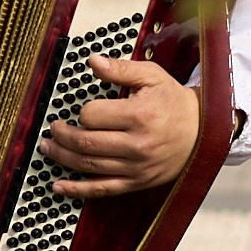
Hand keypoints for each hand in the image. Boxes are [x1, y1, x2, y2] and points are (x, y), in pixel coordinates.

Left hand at [41, 55, 199, 200]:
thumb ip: (120, 69)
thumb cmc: (174, 102)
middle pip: (86, 142)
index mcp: (139, 115)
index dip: (82, 112)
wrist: (203, 131)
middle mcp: (137, 144)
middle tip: (53, 128)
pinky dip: (77, 189)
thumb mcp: (151, 76)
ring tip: (47, 148)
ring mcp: (136, 167)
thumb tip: (92, 61)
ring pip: (89, 165)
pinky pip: (102, 189)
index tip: (83, 110)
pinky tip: (58, 186)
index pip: (92, 116)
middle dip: (62, 135)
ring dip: (62, 157)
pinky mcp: (137, 182)